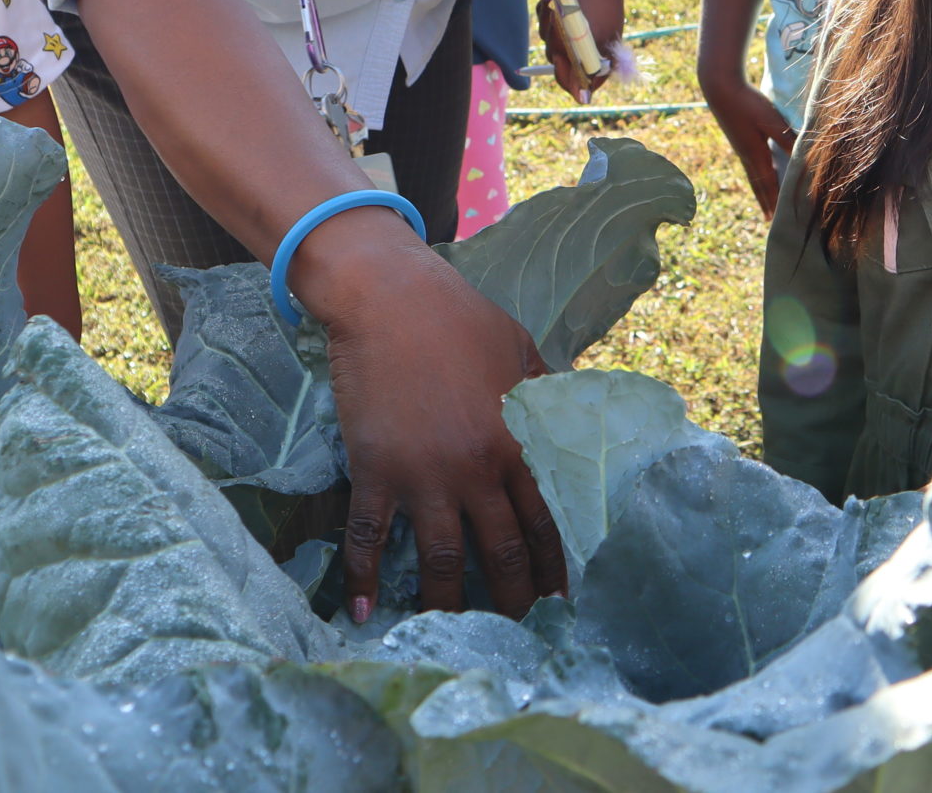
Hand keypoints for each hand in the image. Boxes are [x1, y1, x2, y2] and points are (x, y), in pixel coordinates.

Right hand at [311, 225, 567, 619]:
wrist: (389, 299)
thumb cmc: (459, 317)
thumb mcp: (520, 347)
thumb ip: (545, 390)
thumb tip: (570, 416)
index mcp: (516, 441)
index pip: (546, 520)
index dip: (555, 565)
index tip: (561, 599)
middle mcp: (477, 470)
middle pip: (503, 551)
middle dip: (513, 598)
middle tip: (517, 629)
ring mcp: (425, 475)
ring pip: (442, 560)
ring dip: (447, 604)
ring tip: (451, 632)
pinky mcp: (377, 471)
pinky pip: (368, 537)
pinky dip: (362, 578)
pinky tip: (361, 611)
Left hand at [538, 0, 622, 102]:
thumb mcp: (581, 40)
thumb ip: (580, 70)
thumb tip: (583, 99)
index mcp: (606, 50)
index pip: (586, 80)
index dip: (569, 76)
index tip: (560, 61)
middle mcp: (595, 37)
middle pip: (564, 59)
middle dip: (555, 45)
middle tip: (558, 26)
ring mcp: (582, 19)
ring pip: (553, 37)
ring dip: (548, 26)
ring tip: (554, 6)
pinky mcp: (569, 3)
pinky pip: (551, 17)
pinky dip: (547, 10)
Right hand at [702, 70, 796, 216]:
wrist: (720, 88)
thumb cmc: (748, 103)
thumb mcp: (771, 121)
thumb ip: (785, 140)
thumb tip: (800, 159)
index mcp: (755, 153)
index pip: (767, 183)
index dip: (773, 202)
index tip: (775, 219)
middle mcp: (746, 155)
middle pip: (758, 183)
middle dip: (765, 202)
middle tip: (768, 219)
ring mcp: (740, 147)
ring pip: (752, 174)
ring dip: (759, 190)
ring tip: (763, 202)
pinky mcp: (738, 139)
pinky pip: (749, 164)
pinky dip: (756, 175)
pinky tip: (759, 171)